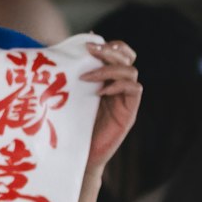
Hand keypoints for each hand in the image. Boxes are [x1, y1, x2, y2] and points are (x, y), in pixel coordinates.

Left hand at [81, 39, 140, 171]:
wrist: (81, 157)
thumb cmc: (73, 127)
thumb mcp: (73, 97)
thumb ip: (75, 77)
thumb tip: (66, 53)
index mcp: (109, 79)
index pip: (121, 53)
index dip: (110, 45)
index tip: (88, 44)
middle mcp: (120, 87)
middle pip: (128, 57)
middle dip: (109, 50)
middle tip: (89, 50)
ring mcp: (126, 100)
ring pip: (131, 71)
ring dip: (109, 69)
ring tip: (87, 76)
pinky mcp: (129, 113)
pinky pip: (135, 89)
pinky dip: (118, 85)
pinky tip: (100, 92)